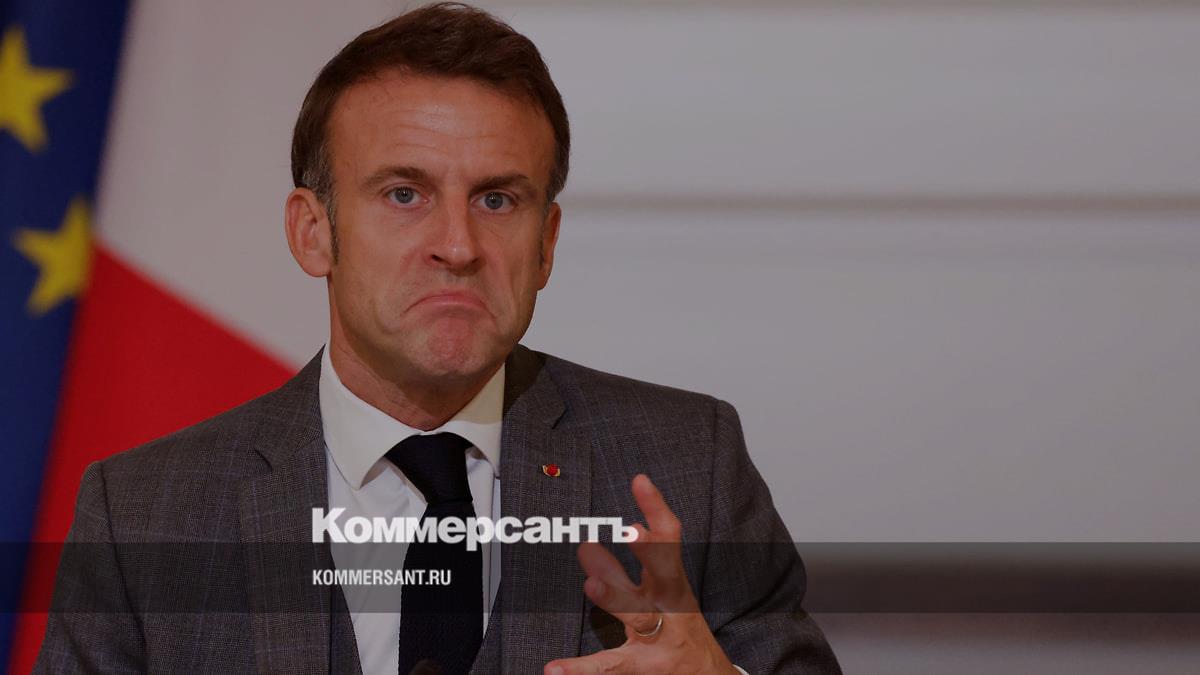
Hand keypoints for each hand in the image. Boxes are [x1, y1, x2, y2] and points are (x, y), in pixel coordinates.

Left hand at [544, 474, 737, 674]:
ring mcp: (658, 638)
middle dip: (650, 550)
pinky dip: (580, 669)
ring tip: (593, 583)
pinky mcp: (642, 666)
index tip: (640, 481)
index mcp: (672, 584)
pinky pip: (609, 666)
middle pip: (663, 572)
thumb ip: (625, 570)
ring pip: (637, 616)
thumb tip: (597, 541)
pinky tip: (556, 668)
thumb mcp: (660, 596)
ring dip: (615, 597)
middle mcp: (669, 607)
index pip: (669, 540)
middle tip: (631, 528)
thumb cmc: (680, 631)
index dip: (656, 509)